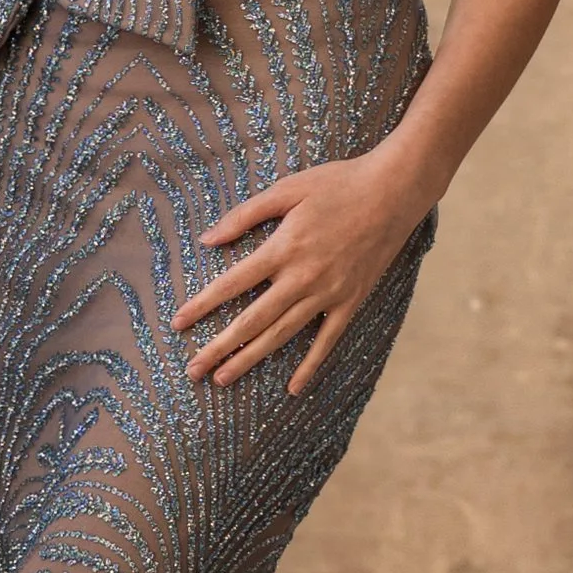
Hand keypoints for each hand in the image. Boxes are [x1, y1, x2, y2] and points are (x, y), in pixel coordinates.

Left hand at [171, 152, 429, 396]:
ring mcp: (329, 293)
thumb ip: (245, 215)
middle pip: (252, 320)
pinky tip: (294, 388)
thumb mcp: (287, 189)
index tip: (178, 324)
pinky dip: (310, 365)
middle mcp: (302, 277)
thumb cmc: (337, 184)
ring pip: (282, 334)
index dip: (203, 305)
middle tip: (193, 369)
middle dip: (219, 346)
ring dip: (250, 359)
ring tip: (223, 378)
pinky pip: (327, 340)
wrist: (394, 191)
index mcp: (283, 248)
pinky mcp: (351, 301)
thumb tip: (207, 240)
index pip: (232, 283)